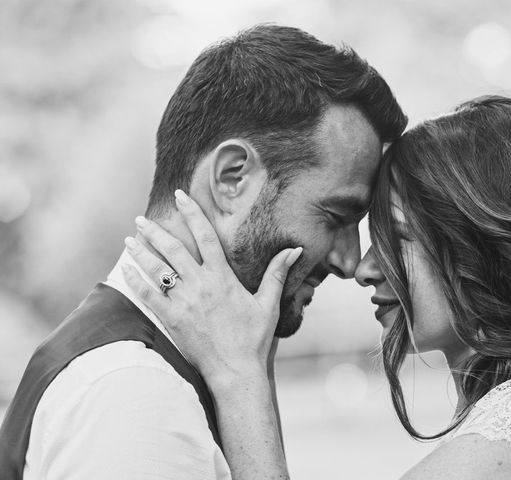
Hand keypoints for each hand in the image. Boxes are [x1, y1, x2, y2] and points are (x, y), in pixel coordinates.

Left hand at [122, 189, 301, 386]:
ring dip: (141, 252)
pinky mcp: (171, 320)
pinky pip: (149, 296)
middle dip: (155, 231)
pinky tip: (127, 270)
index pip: (205, 236)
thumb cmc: (253, 337)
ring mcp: (183, 302)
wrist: (235, 370)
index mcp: (223, 277)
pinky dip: (136, 281)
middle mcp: (200, 284)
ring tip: (130, 240)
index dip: (192, 212)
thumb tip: (295, 249)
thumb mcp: (269, 303)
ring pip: (157, 270)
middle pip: (173, 249)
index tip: (180, 196)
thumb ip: (277, 272)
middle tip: (140, 219)